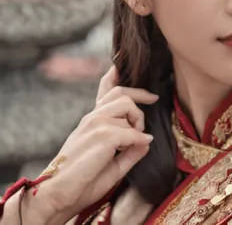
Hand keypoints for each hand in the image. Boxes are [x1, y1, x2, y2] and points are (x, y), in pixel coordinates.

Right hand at [30, 66, 157, 223]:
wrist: (57, 196)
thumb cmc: (82, 182)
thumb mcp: (112, 164)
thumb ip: (130, 150)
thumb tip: (147, 140)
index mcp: (92, 121)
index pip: (105, 90)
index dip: (114, 72)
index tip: (120, 60)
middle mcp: (92, 117)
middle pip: (122, 93)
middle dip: (140, 97)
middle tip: (150, 106)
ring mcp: (96, 124)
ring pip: (127, 107)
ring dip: (138, 121)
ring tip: (137, 137)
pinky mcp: (102, 135)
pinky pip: (132, 132)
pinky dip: (140, 139)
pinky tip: (140, 146)